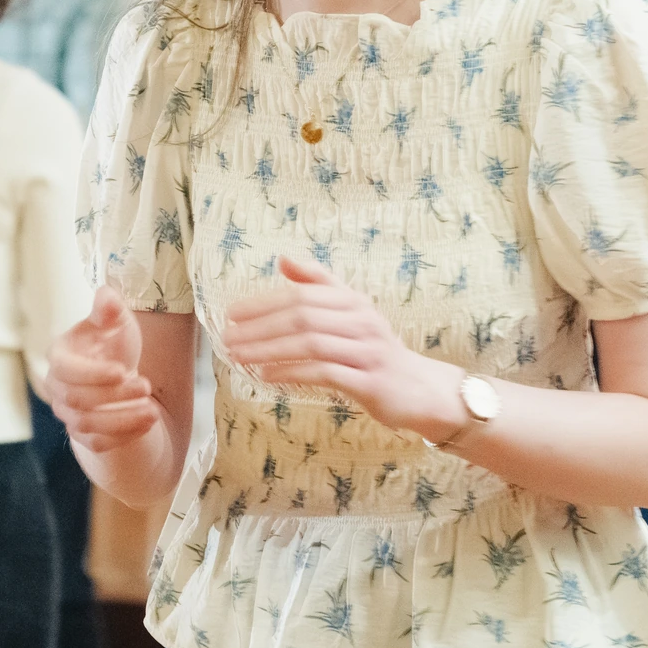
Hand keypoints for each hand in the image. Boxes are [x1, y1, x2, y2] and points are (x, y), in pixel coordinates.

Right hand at [47, 288, 155, 452]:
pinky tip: (147, 424)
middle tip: (147, 387)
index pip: (64, 369)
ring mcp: (67, 413)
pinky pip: (96, 443)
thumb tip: (106, 296)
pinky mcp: (82, 434)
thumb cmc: (111, 343)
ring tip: (152, 411)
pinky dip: (121, 437)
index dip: (91, 373)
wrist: (116, 373)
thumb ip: (109, 309)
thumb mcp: (115, 321)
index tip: (122, 370)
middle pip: (76, 399)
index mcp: (59, 356)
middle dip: (113, 396)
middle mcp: (56, 387)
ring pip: (86, 425)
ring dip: (121, 420)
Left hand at [220, 257, 454, 438]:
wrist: (419, 389)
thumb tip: (283, 258)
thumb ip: (319, 284)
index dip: (264, 302)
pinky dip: (292, 372)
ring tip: (239, 356)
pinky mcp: (370, 382)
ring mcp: (367, 351)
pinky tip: (267, 375)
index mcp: (353, 301)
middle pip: (303, 317)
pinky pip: (325, 373)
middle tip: (228, 337)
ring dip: (268, 349)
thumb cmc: (375, 349)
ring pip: (310, 344)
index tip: (232, 313)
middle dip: (260, 326)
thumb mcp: (352, 311)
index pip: (302, 295)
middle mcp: (362, 321)